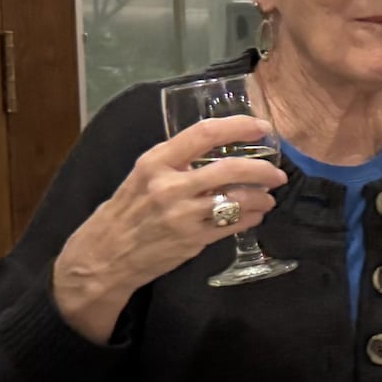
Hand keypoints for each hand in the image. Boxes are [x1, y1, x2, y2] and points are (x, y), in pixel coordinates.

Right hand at [53, 115, 287, 341]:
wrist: (104, 255)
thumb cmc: (128, 209)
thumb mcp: (143, 175)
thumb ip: (177, 160)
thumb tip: (222, 146)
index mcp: (156, 161)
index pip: (204, 133)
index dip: (239, 126)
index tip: (262, 127)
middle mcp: (169, 185)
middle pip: (230, 168)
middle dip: (263, 169)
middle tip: (277, 173)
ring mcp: (182, 215)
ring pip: (238, 200)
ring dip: (262, 197)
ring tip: (269, 197)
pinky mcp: (192, 240)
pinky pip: (233, 225)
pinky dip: (251, 217)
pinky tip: (256, 214)